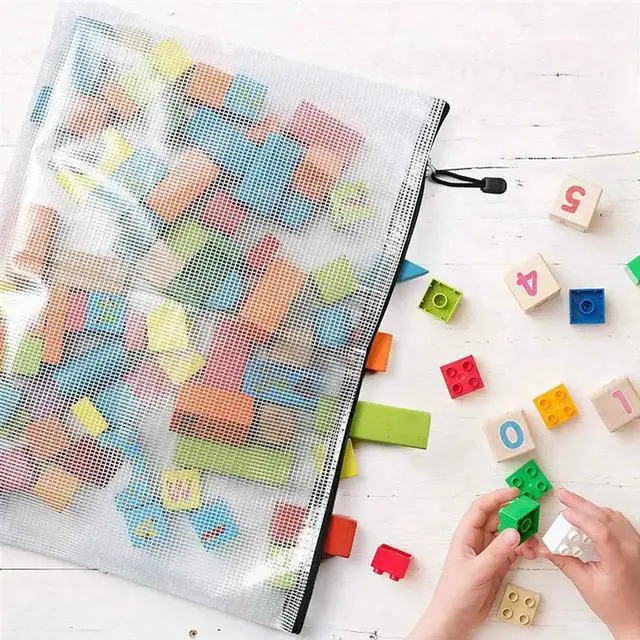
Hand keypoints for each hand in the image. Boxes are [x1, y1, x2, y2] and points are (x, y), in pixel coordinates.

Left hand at [410, 488, 538, 639]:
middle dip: (515, 515)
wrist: (454, 619)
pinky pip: (512, 551)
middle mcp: (477, 541)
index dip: (497, 497)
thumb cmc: (454, 594)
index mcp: (465, 535)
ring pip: (507, 535)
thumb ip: (496, 552)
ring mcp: (487, 553)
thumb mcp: (477, 571)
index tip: (514, 493)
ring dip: (522, 535)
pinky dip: (523, 549)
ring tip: (534, 540)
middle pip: (497, 520)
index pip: (481, 509)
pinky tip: (531, 552)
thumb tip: (513, 532)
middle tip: (532, 516)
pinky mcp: (496, 566)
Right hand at [540, 489, 639, 639]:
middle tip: (562, 496)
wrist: (635, 617)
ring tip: (572, 506)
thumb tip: (546, 548)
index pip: (601, 531)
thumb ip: (564, 562)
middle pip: (605, 517)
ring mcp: (636, 545)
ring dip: (591, 508)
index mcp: (619, 560)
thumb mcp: (584, 584)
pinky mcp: (636, 544)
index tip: (564, 513)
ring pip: (612, 516)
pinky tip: (591, 516)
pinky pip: (619, 521)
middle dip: (580, 504)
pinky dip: (602, 515)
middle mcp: (631, 549)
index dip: (581, 518)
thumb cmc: (615, 606)